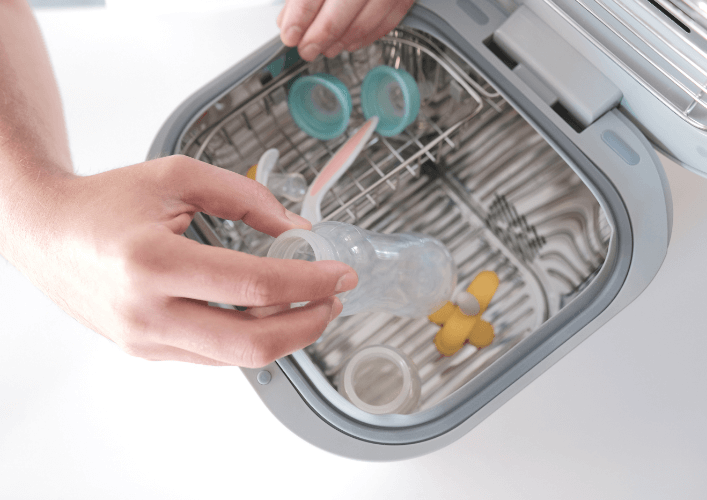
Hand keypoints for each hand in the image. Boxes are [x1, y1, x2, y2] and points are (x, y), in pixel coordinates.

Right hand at [17, 155, 356, 366]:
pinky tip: (265, 315)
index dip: (309, 281)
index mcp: (153, 262)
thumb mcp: (177, 176)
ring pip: (237, 357)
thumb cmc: (105, 203)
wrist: (46, 233)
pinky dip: (249, 338)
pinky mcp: (146, 351)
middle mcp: (147, 312)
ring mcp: (146, 340)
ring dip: (283, 335)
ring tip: (305, 305)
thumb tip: (295, 227)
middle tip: (332, 302)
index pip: (254, 285)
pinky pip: (214, 356)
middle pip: (251, 342)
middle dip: (307, 325)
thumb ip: (244, 196)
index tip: (339, 274)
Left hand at [276, 0, 414, 60]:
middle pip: (338, 15)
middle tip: (306, 49)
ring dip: (341, 42)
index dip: (298, 19)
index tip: (290, 34)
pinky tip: (350, 41)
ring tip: (325, 48)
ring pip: (363, 23)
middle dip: (318, 38)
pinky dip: (366, 36)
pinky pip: (387, 22)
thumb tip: (289, 16)